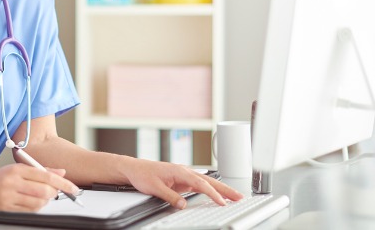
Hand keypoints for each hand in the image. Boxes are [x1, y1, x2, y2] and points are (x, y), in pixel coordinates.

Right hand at [0, 163, 79, 211]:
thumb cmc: (0, 177)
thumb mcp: (20, 168)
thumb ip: (41, 170)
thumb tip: (61, 172)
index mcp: (18, 169)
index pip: (46, 176)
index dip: (63, 183)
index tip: (73, 188)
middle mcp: (13, 182)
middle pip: (43, 191)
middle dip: (54, 193)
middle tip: (55, 192)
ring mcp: (9, 196)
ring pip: (37, 203)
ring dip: (45, 202)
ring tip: (43, 197)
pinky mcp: (6, 208)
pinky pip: (28, 211)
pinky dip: (36, 208)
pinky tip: (34, 203)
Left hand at [122, 159, 243, 208]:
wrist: (135, 169)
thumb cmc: (143, 174)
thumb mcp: (154, 188)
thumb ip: (170, 196)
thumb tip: (183, 205)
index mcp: (179, 171)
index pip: (200, 183)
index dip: (213, 193)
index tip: (222, 202)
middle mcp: (184, 172)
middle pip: (209, 181)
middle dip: (225, 189)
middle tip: (239, 197)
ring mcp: (184, 176)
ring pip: (206, 183)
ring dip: (221, 189)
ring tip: (234, 197)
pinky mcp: (182, 180)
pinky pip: (200, 186)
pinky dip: (211, 190)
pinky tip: (218, 195)